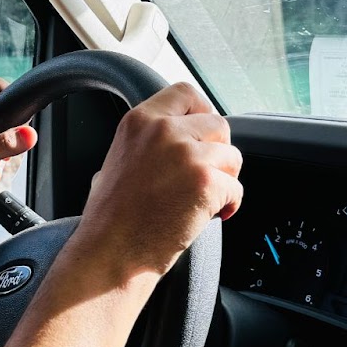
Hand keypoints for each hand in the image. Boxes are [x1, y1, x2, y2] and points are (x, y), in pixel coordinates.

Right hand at [69, 83, 242, 280]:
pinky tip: (207, 217)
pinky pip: (236, 189)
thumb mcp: (119, 157)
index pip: (186, 93)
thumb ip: (149, 139)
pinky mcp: (205, 183)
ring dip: (224, 179)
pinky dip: (228, 206)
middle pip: (218, 124)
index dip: (201, 113)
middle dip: (217, 151)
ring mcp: (186, 155)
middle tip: (203, 176)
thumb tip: (180, 136)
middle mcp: (163, 130)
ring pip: (231, 156)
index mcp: (139, 120)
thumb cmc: (110, 217)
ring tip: (201, 200)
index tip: (202, 136)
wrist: (110, 253)